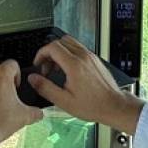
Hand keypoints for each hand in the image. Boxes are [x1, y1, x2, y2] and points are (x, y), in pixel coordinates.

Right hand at [30, 36, 144, 133]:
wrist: (114, 106)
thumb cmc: (93, 105)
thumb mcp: (64, 101)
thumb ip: (45, 88)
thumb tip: (33, 79)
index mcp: (74, 65)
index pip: (52, 47)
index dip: (41, 54)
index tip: (38, 65)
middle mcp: (83, 57)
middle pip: (60, 41)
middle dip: (49, 53)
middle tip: (46, 68)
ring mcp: (90, 56)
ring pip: (70, 43)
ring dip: (59, 52)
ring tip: (56, 70)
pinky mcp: (95, 59)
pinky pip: (78, 49)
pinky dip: (69, 54)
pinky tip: (68, 71)